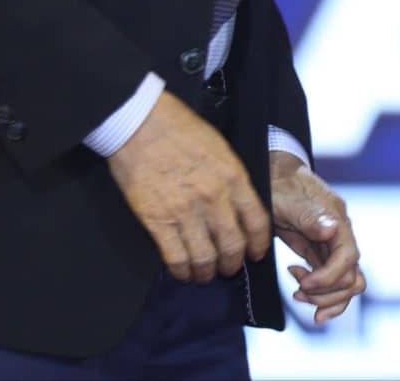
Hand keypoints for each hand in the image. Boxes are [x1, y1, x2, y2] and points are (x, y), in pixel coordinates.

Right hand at [106, 91, 270, 282]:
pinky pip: (175, 257)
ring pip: (205, 257)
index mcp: (234, 178)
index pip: (257, 221)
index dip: (259, 243)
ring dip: (208, 272)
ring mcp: (185, 212)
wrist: (141, 124)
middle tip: (230, 268)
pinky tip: (183, 273)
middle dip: (233, 263)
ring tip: (206, 275)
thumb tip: (238, 204)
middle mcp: (214, 199)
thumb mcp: (221, 149)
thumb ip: (232, 178)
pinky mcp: (157, 222)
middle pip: (232, 245)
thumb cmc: (181, 129)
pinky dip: (182, 271)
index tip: (256, 252)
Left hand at [270, 152, 364, 323]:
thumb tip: (332, 230)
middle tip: (297, 291)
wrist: (275, 176)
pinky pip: (335, 282)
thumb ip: (310, 216)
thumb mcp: (288, 199)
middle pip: (352, 278)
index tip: (301, 282)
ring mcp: (334, 247)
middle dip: (325, 293)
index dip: (328, 277)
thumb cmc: (280, 185)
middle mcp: (341, 236)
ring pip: (348, 284)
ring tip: (298, 295)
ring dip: (325, 299)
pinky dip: (324, 297)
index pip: (348, 258)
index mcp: (337, 221)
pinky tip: (303, 295)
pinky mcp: (322, 255)